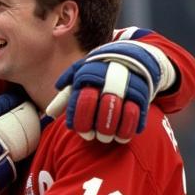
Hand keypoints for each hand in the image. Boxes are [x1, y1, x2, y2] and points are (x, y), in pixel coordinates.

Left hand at [46, 39, 174, 142]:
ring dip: (113, 129)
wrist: (131, 57)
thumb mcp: (81, 78)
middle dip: (95, 126)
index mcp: (91, 73)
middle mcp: (110, 77)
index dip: (80, 119)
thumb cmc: (99, 72)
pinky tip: (122, 137)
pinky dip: (130, 127)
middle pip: (103, 107)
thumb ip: (66, 95)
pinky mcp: (144, 92)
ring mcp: (129, 84)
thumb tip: (50, 113)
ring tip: (107, 138)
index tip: (79, 130)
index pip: (82, 100)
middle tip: (92, 137)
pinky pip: (138, 114)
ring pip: (122, 112)